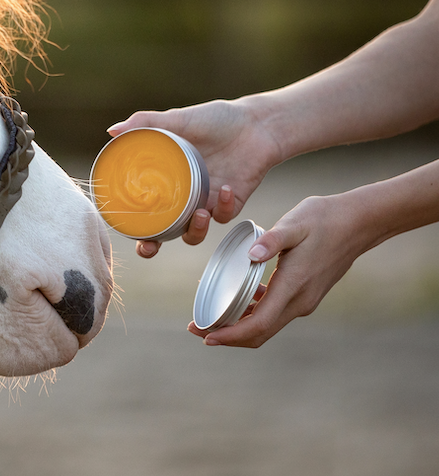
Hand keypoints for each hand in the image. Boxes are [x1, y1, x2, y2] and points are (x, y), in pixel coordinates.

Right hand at [108, 98, 281, 256]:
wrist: (255, 122)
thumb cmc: (216, 119)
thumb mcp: (178, 119)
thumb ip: (145, 123)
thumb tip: (112, 131)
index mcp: (167, 179)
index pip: (143, 209)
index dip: (132, 226)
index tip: (124, 232)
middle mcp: (183, 195)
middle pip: (163, 231)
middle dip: (154, 246)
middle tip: (152, 245)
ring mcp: (206, 201)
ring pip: (194, 232)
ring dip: (194, 230)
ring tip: (200, 213)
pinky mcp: (231, 203)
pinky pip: (223, 216)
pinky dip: (224, 207)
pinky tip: (226, 189)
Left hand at [188, 193, 367, 346]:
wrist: (358, 223)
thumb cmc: (324, 219)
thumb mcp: (295, 223)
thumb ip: (272, 241)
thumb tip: (250, 256)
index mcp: (293, 287)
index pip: (259, 324)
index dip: (230, 335)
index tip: (206, 336)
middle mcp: (299, 301)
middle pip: (259, 332)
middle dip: (227, 335)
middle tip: (196, 328)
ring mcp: (304, 300)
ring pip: (266, 324)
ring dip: (238, 325)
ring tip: (210, 317)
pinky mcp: (304, 292)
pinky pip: (274, 310)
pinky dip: (253, 311)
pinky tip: (237, 297)